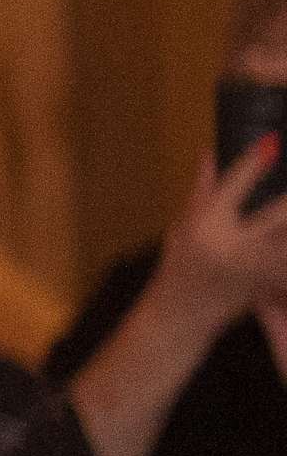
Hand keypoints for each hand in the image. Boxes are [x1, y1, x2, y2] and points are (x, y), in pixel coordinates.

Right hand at [154, 128, 286, 334]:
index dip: (255, 162)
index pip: (235, 185)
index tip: (273, 141)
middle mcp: (233, 245)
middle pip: (278, 214)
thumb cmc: (178, 267)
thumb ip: (202, 191)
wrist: (181, 313)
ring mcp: (255, 268)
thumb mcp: (183, 225)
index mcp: (207, 226)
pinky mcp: (270, 283)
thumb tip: (209, 153)